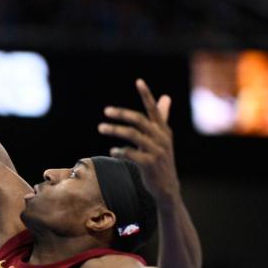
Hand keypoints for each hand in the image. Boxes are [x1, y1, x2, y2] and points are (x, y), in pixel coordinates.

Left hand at [98, 79, 179, 202]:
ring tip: (101, 128)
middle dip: (122, 114)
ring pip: (133, 135)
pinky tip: (112, 151)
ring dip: (115, 130)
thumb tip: (166, 97)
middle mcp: (161, 138)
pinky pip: (131, 154)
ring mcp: (157, 151)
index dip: (147, 95)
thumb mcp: (162, 138)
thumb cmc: (160, 158)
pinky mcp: (150, 164)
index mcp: (163, 130)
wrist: (166, 186)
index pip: (154, 109)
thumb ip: (162, 118)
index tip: (139, 81)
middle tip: (106, 111)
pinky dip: (120, 151)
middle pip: (140, 120)